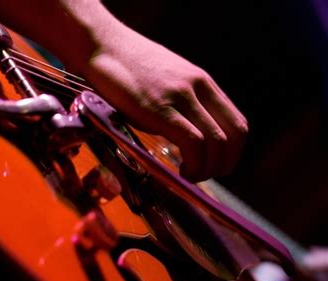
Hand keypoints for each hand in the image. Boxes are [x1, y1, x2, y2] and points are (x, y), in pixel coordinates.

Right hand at [80, 26, 247, 181]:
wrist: (102, 45)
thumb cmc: (127, 68)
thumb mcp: (165, 81)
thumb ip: (180, 104)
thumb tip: (183, 136)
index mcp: (202, 82)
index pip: (237, 123)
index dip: (232, 152)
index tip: (215, 166)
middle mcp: (198, 87)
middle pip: (233, 135)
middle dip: (223, 164)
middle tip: (204, 176)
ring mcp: (180, 96)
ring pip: (216, 142)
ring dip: (208, 168)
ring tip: (189, 176)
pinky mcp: (160, 108)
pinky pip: (192, 142)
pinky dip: (194, 164)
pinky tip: (180, 171)